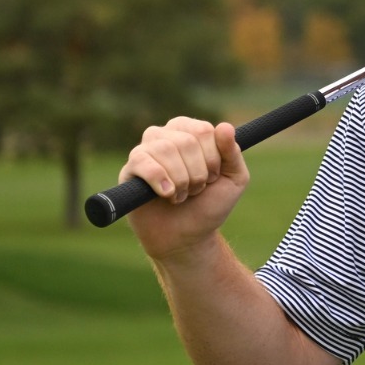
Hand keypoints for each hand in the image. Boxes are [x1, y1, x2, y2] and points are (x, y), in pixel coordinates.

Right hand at [122, 117, 250, 263]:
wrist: (186, 237)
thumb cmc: (209, 205)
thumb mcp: (235, 179)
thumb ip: (233, 153)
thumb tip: (225, 126)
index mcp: (191, 132)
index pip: (204, 130)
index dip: (213, 159)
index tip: (213, 177)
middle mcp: (167, 135)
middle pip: (186, 141)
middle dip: (197, 173)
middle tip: (196, 190)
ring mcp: (146, 151)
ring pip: (165, 149)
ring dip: (181, 180)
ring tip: (180, 196)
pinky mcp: (130, 170)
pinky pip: (142, 161)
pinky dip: (159, 179)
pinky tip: (166, 194)